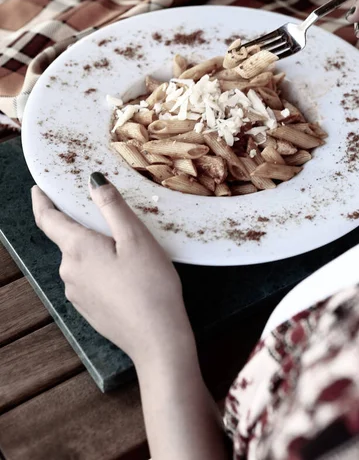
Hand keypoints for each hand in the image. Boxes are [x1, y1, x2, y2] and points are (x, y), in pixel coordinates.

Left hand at [32, 174, 228, 459]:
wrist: (157, 339)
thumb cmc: (150, 285)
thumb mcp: (136, 238)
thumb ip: (112, 207)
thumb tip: (93, 181)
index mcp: (78, 249)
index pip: (48, 219)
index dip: (42, 201)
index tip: (39, 189)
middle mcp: (69, 271)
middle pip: (68, 240)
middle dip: (83, 226)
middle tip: (111, 218)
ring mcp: (77, 293)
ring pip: (81, 260)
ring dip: (95, 249)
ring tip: (126, 248)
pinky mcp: (88, 309)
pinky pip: (89, 279)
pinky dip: (100, 268)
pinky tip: (125, 274)